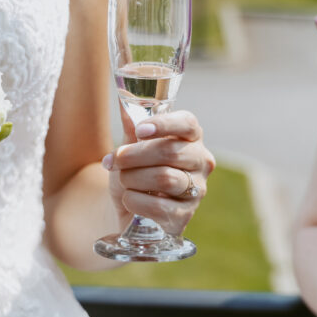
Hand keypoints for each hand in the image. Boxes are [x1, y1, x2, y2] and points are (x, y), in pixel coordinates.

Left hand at [103, 110, 215, 235]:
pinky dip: (135, 201)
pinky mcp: (185, 216)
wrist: (129, 210)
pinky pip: (159, 207)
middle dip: (135, 156)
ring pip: (164, 179)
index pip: (187, 124)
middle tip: (115, 160)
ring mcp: (197, 190)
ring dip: (133, 178)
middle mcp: (200, 162)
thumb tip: (124, 101)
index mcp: (191, 138)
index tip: (140, 131)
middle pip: (170, 152)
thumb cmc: (135, 172)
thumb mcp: (130, 147)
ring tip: (122, 180)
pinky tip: (129, 199)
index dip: (163, 125)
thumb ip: (131, 125)